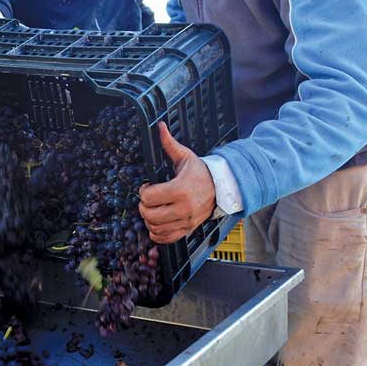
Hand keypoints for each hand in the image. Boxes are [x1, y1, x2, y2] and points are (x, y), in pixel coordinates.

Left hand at [138, 122, 215, 243]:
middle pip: (149, 215)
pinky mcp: (188, 230)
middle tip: (148, 200)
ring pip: (155, 228)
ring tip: (153, 210)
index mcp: (180, 189)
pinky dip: (157, 233)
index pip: (149, 197)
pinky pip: (166, 238)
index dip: (143, 191)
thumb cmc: (201, 172)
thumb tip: (160, 127)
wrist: (222, 188)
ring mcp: (186, 221)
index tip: (147, 187)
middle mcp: (184, 208)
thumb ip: (169, 144)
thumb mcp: (185, 156)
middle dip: (143, 206)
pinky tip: (157, 223)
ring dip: (149, 220)